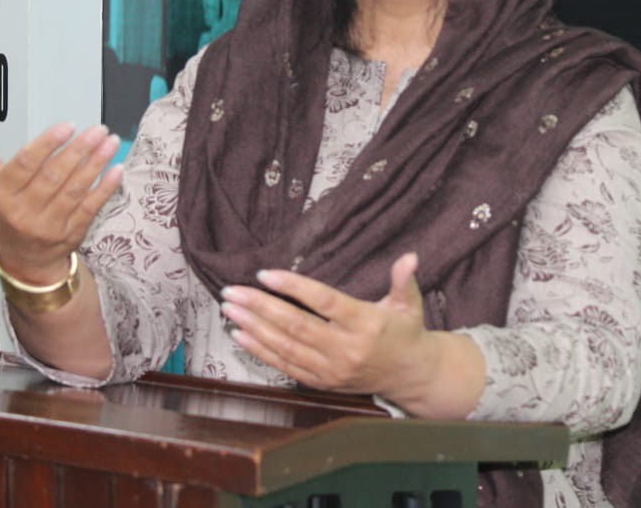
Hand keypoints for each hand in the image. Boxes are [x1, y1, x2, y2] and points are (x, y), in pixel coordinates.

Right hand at [0, 121, 123, 284]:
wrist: (24, 258)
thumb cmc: (8, 210)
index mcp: (3, 195)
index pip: (25, 166)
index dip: (47, 145)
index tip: (67, 126)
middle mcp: (24, 212)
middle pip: (53, 177)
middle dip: (78, 151)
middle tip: (97, 129)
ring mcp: (49, 225)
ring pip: (74, 191)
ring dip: (95, 164)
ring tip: (109, 142)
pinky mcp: (71, 233)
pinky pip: (90, 208)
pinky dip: (105, 188)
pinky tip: (116, 169)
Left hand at [220, 253, 436, 401]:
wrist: (409, 376)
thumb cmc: (405, 332)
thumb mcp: (409, 304)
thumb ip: (403, 280)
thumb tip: (409, 257)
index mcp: (366, 323)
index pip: (323, 302)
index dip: (293, 287)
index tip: (265, 274)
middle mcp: (346, 349)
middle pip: (296, 326)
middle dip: (260, 307)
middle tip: (232, 291)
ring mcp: (331, 369)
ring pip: (285, 347)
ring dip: (254, 328)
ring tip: (230, 310)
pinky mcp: (322, 382)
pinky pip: (285, 366)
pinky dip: (260, 352)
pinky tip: (240, 336)